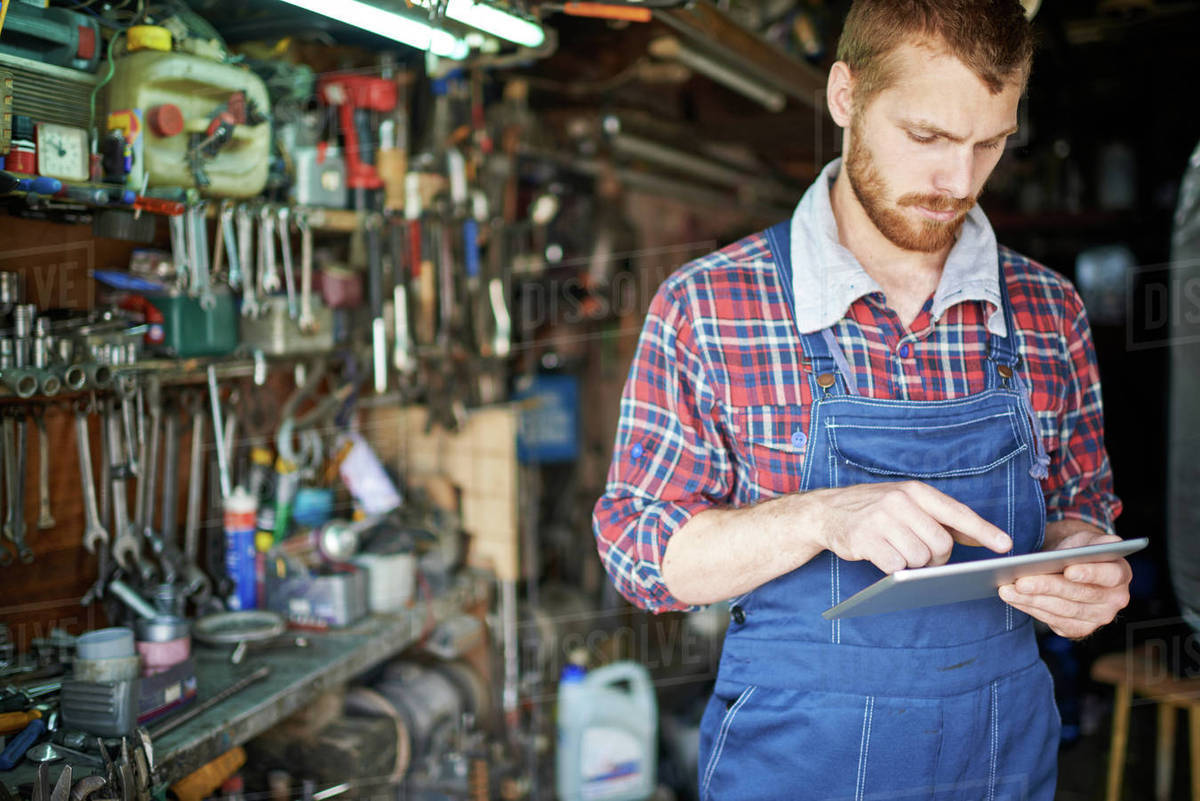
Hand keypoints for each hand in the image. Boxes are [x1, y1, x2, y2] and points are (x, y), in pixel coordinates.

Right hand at [813, 480, 1012, 573]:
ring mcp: (881, 520)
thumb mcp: (908, 504)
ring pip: (919, 558)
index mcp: (915, 491)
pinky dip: (894, 570)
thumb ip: (942, 519)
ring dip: (913, 565)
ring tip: (898, 552)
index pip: (956, 512)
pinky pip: (896, 567)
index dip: (983, 530)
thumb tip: (981, 536)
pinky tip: (883, 557)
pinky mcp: (865, 539)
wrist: (826, 511)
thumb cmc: (874, 510)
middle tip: (923, 555)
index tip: (1005, 545)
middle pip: (941, 544)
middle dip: (937, 558)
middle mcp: (899, 501)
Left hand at [997, 528, 1131, 638]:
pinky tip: (1014, 599)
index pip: (1110, 575)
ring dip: (1032, 600)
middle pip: (1079, 594)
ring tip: (1008, 589)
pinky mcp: (1080, 628)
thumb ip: (1090, 544)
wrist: (1070, 566)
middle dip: (1047, 587)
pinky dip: (1031, 609)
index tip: (1068, 570)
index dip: (1089, 573)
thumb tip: (1091, 549)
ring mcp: (1098, 617)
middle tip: (1020, 581)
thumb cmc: (1077, 550)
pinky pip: (1054, 622)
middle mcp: (1115, 599)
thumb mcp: (1085, 540)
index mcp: (1121, 573)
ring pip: (1064, 610)